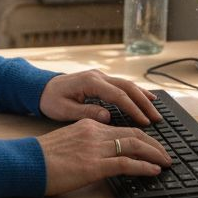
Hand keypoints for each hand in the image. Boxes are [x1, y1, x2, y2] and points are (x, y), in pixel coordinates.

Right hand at [36, 119, 170, 195]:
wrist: (25, 163)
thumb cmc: (39, 158)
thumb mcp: (65, 143)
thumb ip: (84, 144)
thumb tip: (98, 155)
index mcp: (87, 126)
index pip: (121, 128)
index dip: (141, 136)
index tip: (151, 144)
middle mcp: (94, 133)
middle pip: (133, 134)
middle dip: (154, 144)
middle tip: (166, 154)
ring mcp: (95, 149)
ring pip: (134, 145)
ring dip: (155, 154)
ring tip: (166, 162)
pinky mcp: (94, 166)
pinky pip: (126, 164)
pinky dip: (144, 166)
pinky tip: (154, 170)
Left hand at [39, 69, 161, 125]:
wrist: (40, 88)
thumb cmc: (50, 100)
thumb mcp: (64, 110)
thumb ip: (86, 112)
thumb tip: (107, 117)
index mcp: (89, 83)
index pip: (118, 95)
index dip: (133, 108)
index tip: (144, 121)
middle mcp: (98, 76)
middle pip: (127, 87)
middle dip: (144, 103)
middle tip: (156, 118)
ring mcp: (100, 76)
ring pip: (127, 84)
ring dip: (143, 97)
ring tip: (156, 111)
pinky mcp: (100, 80)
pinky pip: (122, 85)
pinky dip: (135, 92)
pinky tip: (146, 99)